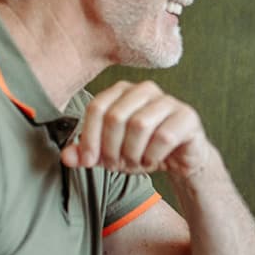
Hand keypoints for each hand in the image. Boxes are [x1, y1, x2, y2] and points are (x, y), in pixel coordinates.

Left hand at [61, 80, 217, 177]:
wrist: (180, 159)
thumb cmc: (143, 150)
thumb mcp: (109, 153)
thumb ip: (87, 153)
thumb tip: (66, 157)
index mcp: (122, 91)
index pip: (97, 108)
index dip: (88, 138)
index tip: (88, 162)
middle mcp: (145, 89)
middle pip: (116, 117)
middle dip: (111, 148)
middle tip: (115, 165)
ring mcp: (168, 101)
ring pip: (139, 125)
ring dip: (133, 153)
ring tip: (135, 163)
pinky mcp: (187, 116)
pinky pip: (163, 137)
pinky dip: (153, 156)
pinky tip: (153, 160)